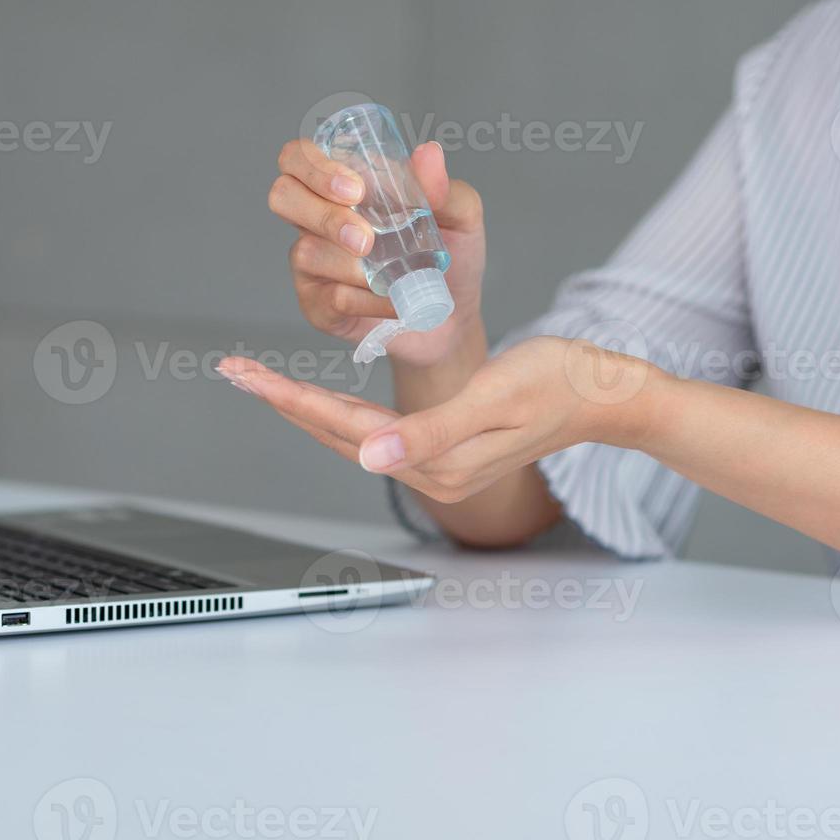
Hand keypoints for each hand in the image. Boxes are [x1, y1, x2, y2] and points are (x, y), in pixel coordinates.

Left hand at [219, 336, 658, 502]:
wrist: (606, 394)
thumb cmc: (558, 382)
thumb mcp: (495, 398)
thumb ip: (431, 431)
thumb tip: (368, 455)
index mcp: (435, 459)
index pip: (342, 426)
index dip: (288, 398)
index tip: (242, 374)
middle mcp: (428, 468)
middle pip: (336, 433)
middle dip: (281, 401)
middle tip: (233, 371)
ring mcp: (436, 461)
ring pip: (351, 433)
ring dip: (304, 406)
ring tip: (261, 380)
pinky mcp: (444, 446)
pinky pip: (376, 430)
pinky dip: (339, 409)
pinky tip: (321, 397)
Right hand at [269, 138, 485, 366]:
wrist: (453, 317)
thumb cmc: (450, 256)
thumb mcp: (460, 215)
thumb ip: (442, 187)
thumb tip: (428, 153)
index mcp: (342, 184)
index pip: (300, 156)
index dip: (315, 167)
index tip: (357, 191)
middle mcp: (317, 217)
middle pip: (282, 196)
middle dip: (322, 215)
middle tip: (366, 239)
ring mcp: (313, 262)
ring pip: (307, 252)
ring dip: (354, 266)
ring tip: (393, 275)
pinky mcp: (318, 305)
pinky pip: (331, 298)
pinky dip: (369, 301)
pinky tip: (394, 302)